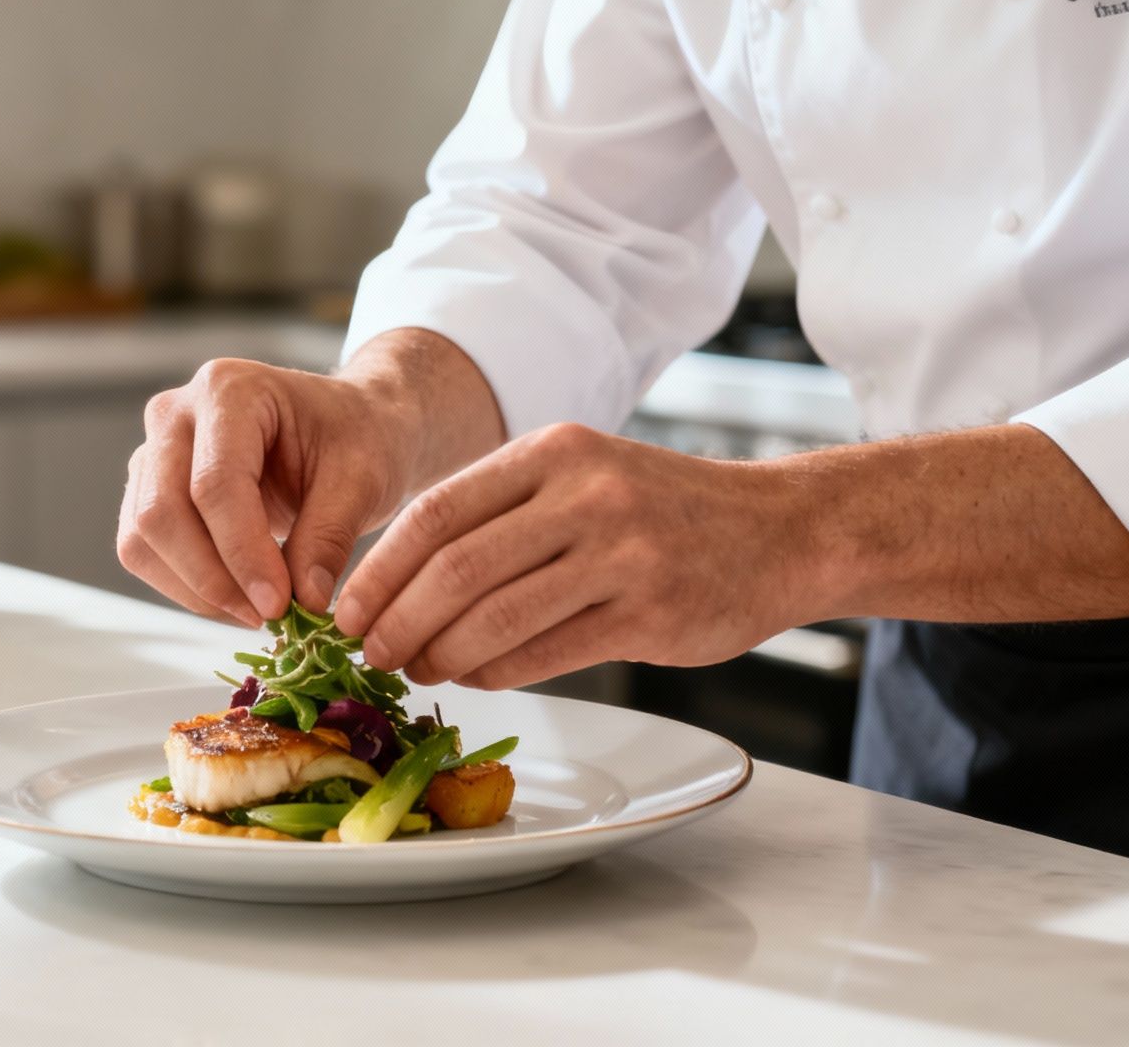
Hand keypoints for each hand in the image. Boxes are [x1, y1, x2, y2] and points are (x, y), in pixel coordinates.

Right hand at [116, 358, 419, 625]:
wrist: (349, 425)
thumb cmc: (358, 436)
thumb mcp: (362, 479)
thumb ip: (329, 536)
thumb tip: (302, 601)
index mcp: (230, 390)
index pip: (215, 483)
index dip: (242, 553)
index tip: (278, 604)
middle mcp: (175, 413)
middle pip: (162, 512)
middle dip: (212, 578)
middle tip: (268, 615)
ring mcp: (154, 451)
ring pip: (142, 538)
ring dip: (194, 590)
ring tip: (256, 611)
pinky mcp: (150, 489)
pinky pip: (144, 550)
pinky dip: (184, 586)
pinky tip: (235, 599)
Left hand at [335, 423, 815, 689]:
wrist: (782, 531)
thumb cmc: (663, 510)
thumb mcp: (583, 475)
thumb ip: (503, 513)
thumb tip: (401, 579)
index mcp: (554, 451)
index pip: (438, 511)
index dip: (381, 569)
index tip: (346, 610)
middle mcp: (586, 494)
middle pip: (456, 568)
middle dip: (399, 620)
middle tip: (371, 653)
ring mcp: (622, 554)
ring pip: (496, 616)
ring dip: (441, 653)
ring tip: (418, 669)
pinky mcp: (650, 613)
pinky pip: (546, 652)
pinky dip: (497, 671)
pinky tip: (476, 677)